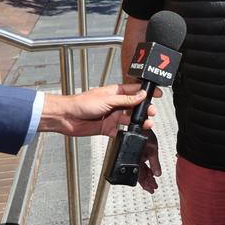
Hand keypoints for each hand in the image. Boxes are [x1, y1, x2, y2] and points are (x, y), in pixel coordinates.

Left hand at [38, 83, 162, 136]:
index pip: (135, 90)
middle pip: (135, 106)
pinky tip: (133, 133)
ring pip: (130, 119)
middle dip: (145, 109)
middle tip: (152, 112)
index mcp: (115, 92)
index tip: (157, 94)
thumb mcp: (108, 99)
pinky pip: (120, 131)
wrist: (67, 117)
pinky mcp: (107, 128)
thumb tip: (141, 95)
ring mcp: (112, 116)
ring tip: (147, 124)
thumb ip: (126, 99)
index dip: (146, 92)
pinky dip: (127, 133)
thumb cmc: (82, 103)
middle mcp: (115, 104)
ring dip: (139, 121)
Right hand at [137, 129, 161, 193]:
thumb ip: (155, 163)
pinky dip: (147, 169)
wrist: (141, 124)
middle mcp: (134, 159)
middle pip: (140, 175)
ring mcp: (135, 156)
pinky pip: (141, 164)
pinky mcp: (138, 152)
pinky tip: (150, 172)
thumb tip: (157, 174)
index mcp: (136, 159)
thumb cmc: (144, 131)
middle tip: (153, 188)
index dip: (146, 184)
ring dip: (147, 177)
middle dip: (147, 182)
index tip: (152, 189)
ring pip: (140, 170)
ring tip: (153, 182)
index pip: (140, 177)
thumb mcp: (153, 149)